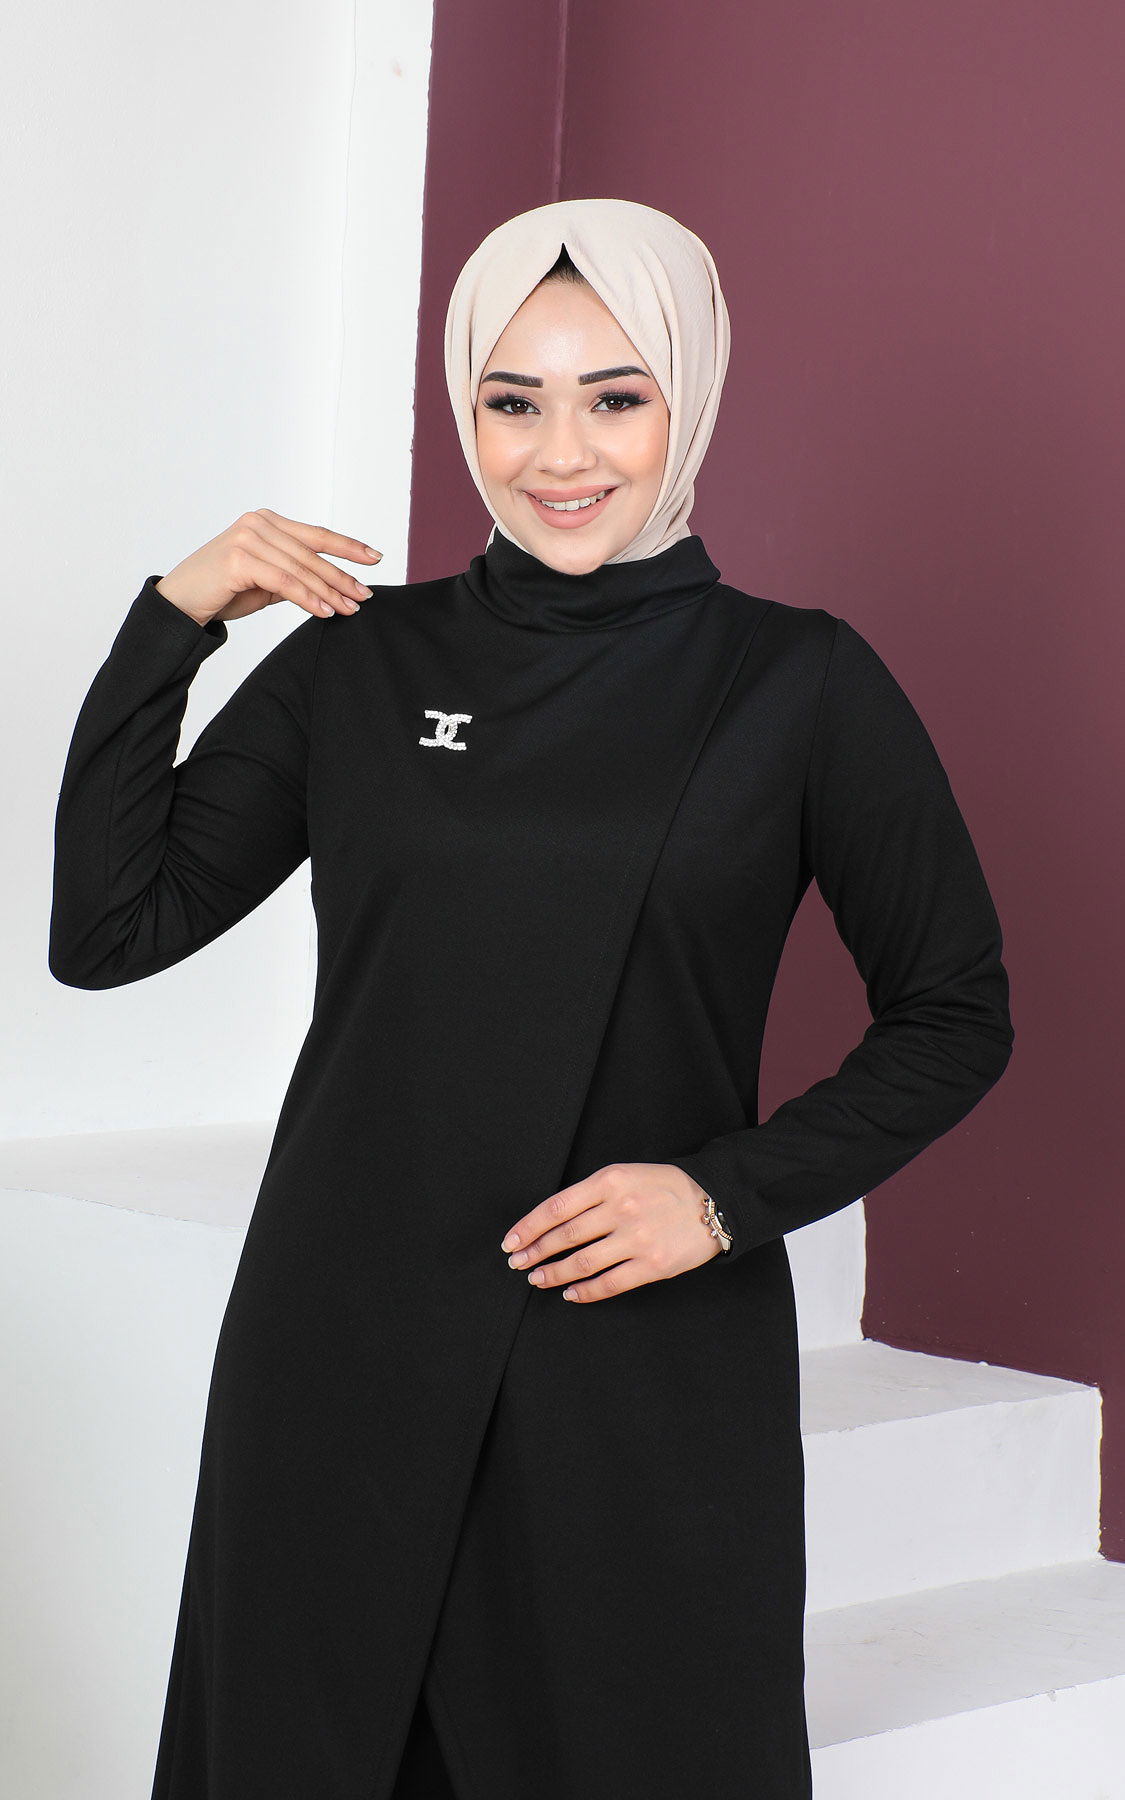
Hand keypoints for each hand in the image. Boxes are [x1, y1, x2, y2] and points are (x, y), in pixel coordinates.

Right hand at [154, 507, 382, 627]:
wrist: (181, 603)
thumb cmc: (222, 591)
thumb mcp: (266, 581)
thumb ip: (294, 575)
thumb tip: (332, 586)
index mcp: (266, 521)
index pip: (316, 534)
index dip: (348, 546)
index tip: (375, 558)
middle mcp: (258, 523)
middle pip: (312, 553)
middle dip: (343, 577)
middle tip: (365, 596)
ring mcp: (248, 537)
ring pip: (301, 568)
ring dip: (329, 591)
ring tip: (349, 609)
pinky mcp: (239, 558)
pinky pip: (284, 581)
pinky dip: (307, 598)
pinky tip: (324, 611)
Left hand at [499, 1162, 721, 1304]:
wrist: (715, 1202)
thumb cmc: (664, 1187)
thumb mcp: (625, 1175)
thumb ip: (592, 1195)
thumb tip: (552, 1222)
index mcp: (610, 1181)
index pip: (556, 1207)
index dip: (528, 1227)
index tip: (511, 1242)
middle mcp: (621, 1209)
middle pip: (564, 1236)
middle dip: (535, 1252)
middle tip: (518, 1263)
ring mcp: (637, 1238)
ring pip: (582, 1263)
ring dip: (553, 1273)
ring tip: (538, 1279)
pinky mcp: (652, 1265)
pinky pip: (609, 1283)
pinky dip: (584, 1291)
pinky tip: (571, 1293)